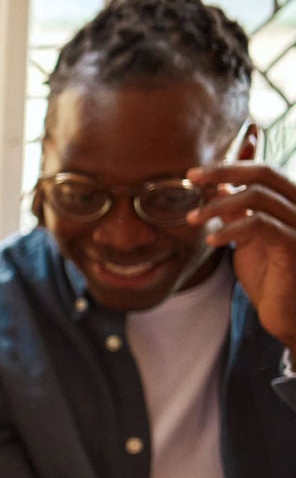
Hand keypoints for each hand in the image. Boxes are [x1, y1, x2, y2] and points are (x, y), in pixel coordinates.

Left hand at [190, 158, 295, 350]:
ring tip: (192, 218)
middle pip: (264, 173)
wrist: (287, 312)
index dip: (230, 166)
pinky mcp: (294, 246)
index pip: (264, 170)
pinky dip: (231, 228)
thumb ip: (238, 212)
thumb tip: (220, 187)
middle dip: (224, 171)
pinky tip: (212, 238)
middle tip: (191, 178)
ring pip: (258, 197)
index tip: (196, 172)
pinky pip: (260, 225)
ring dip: (218, 204)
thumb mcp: (248, 238)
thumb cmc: (270, 275)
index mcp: (291, 202)